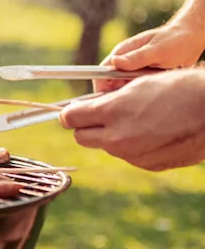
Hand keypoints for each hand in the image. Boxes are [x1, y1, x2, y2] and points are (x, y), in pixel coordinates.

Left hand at [61, 68, 204, 170]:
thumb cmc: (179, 88)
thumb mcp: (138, 84)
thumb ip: (108, 98)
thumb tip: (86, 106)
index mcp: (113, 112)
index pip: (71, 118)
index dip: (70, 113)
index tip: (72, 110)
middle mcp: (118, 137)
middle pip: (81, 137)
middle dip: (85, 126)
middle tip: (98, 115)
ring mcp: (132, 154)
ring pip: (106, 146)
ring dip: (110, 135)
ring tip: (135, 119)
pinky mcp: (147, 164)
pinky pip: (129, 155)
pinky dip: (132, 145)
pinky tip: (151, 131)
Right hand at [95, 20, 204, 92]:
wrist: (191, 40)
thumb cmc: (175, 40)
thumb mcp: (157, 49)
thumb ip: (136, 57)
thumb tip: (114, 62)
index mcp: (123, 52)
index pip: (102, 72)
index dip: (101, 88)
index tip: (108, 101)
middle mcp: (124, 61)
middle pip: (110, 84)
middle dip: (117, 95)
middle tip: (133, 104)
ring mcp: (132, 69)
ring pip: (122, 88)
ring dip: (131, 95)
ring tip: (146, 97)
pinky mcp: (141, 76)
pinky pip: (135, 89)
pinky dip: (140, 94)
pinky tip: (151, 95)